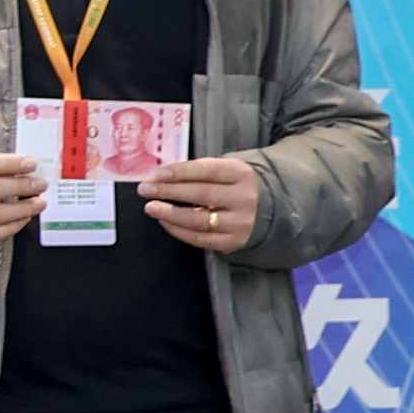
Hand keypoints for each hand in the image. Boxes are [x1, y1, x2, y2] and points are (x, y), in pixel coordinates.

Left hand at [147, 154, 266, 254]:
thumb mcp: (228, 170)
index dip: (179, 172)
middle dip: (168, 191)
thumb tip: (162, 175)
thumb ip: (201, 170)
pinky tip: (165, 221)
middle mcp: (244, 198)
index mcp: (242, 174)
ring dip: (170, 213)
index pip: (206, 170)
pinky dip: (179, 230)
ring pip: (199, 219)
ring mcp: (239, 222)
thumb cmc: (236, 186)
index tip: (155, 174)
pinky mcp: (233, 241)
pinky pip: (200, 238)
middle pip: (201, 193)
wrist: (268, 212)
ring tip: (150, 207)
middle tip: (145, 189)